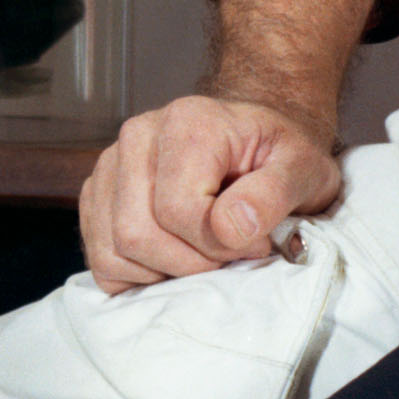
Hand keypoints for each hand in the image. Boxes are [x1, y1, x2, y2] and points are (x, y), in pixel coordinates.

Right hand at [80, 90, 342, 292]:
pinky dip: (136, 275)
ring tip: (200, 254)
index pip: (177, 210)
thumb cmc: (278, 157)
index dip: (218, 246)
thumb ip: (272, 195)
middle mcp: (136, 137)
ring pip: (113, 249)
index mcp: (186, 123)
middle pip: (136, 233)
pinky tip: (171, 260)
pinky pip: (99, 258)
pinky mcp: (96, 195)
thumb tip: (231, 228)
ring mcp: (109, 166)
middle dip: (188, 264)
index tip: (254, 242)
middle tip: (227, 255)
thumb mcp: (303, 169)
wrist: (255, 142)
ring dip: (162, 272)